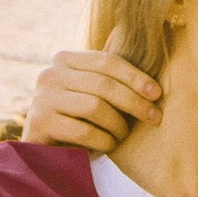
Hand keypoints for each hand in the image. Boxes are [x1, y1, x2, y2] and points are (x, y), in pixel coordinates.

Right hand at [25, 47, 162, 153]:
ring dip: (118, 125)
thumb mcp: (90, 91)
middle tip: (154, 117)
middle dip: (134, 102)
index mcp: (64, 59)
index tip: (157, 93)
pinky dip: (103, 140)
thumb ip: (107, 72)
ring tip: (123, 135)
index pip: (107, 61)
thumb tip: (140, 46)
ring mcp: (42, 98)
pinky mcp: (40, 123)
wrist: (44, 150)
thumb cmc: (76, 117)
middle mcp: (50, 74)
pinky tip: (109, 145)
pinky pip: (83, 130)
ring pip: (94, 107)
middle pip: (103, 84)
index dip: (136, 77)